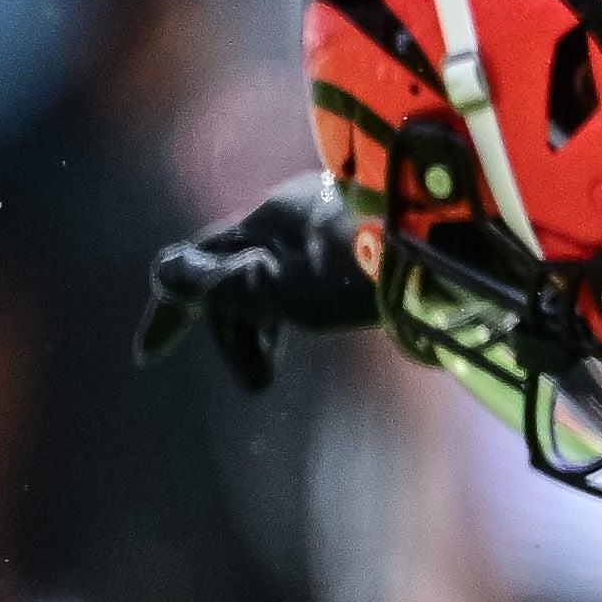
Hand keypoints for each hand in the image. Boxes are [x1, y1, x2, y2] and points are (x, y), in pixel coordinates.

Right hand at [137, 176, 380, 392]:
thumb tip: (163, 275)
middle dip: (233, 334)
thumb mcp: (281, 287)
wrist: (453, 241)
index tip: (147, 357)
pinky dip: (296, 311)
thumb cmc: (365, 270)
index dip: (168, 313)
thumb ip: (224, 287)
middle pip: (236, 277)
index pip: (195, 265)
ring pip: (273, 280)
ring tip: (272, 376)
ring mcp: (328, 224)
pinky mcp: (364, 240)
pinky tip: (315, 328)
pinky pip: (307, 278)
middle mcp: (293, 213)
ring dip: (265, 329)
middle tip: (257, 387)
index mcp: (265, 220)